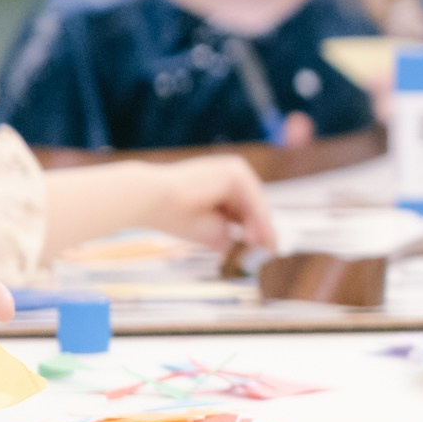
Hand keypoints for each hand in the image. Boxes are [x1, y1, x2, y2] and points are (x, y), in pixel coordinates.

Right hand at [147, 156, 277, 253]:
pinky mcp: (235, 171)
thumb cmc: (175, 216)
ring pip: (256, 205)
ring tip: (265, 249)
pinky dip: (257, 219)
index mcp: (223, 185)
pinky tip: (258, 238)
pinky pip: (252, 199)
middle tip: (270, 251)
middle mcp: (232, 174)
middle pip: (255, 207)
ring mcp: (235, 169)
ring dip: (262, 228)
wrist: (152, 200)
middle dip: (263, 231)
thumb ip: (233, 237)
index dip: (256, 232)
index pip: (247, 211)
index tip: (266, 250)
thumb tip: (252, 251)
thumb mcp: (212, 230)